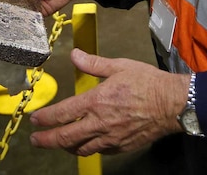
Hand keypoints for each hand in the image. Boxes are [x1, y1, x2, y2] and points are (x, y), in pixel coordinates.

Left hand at [28, 49, 188, 154]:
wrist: (172, 103)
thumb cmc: (147, 82)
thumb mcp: (118, 66)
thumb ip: (93, 63)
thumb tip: (74, 54)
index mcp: (97, 101)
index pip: (63, 113)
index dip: (46, 118)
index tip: (35, 119)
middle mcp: (100, 123)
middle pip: (66, 137)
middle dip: (47, 140)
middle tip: (36, 140)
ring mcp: (111, 138)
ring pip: (81, 149)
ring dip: (66, 146)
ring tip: (58, 143)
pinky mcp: (122, 146)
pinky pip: (99, 152)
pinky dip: (88, 149)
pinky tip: (86, 144)